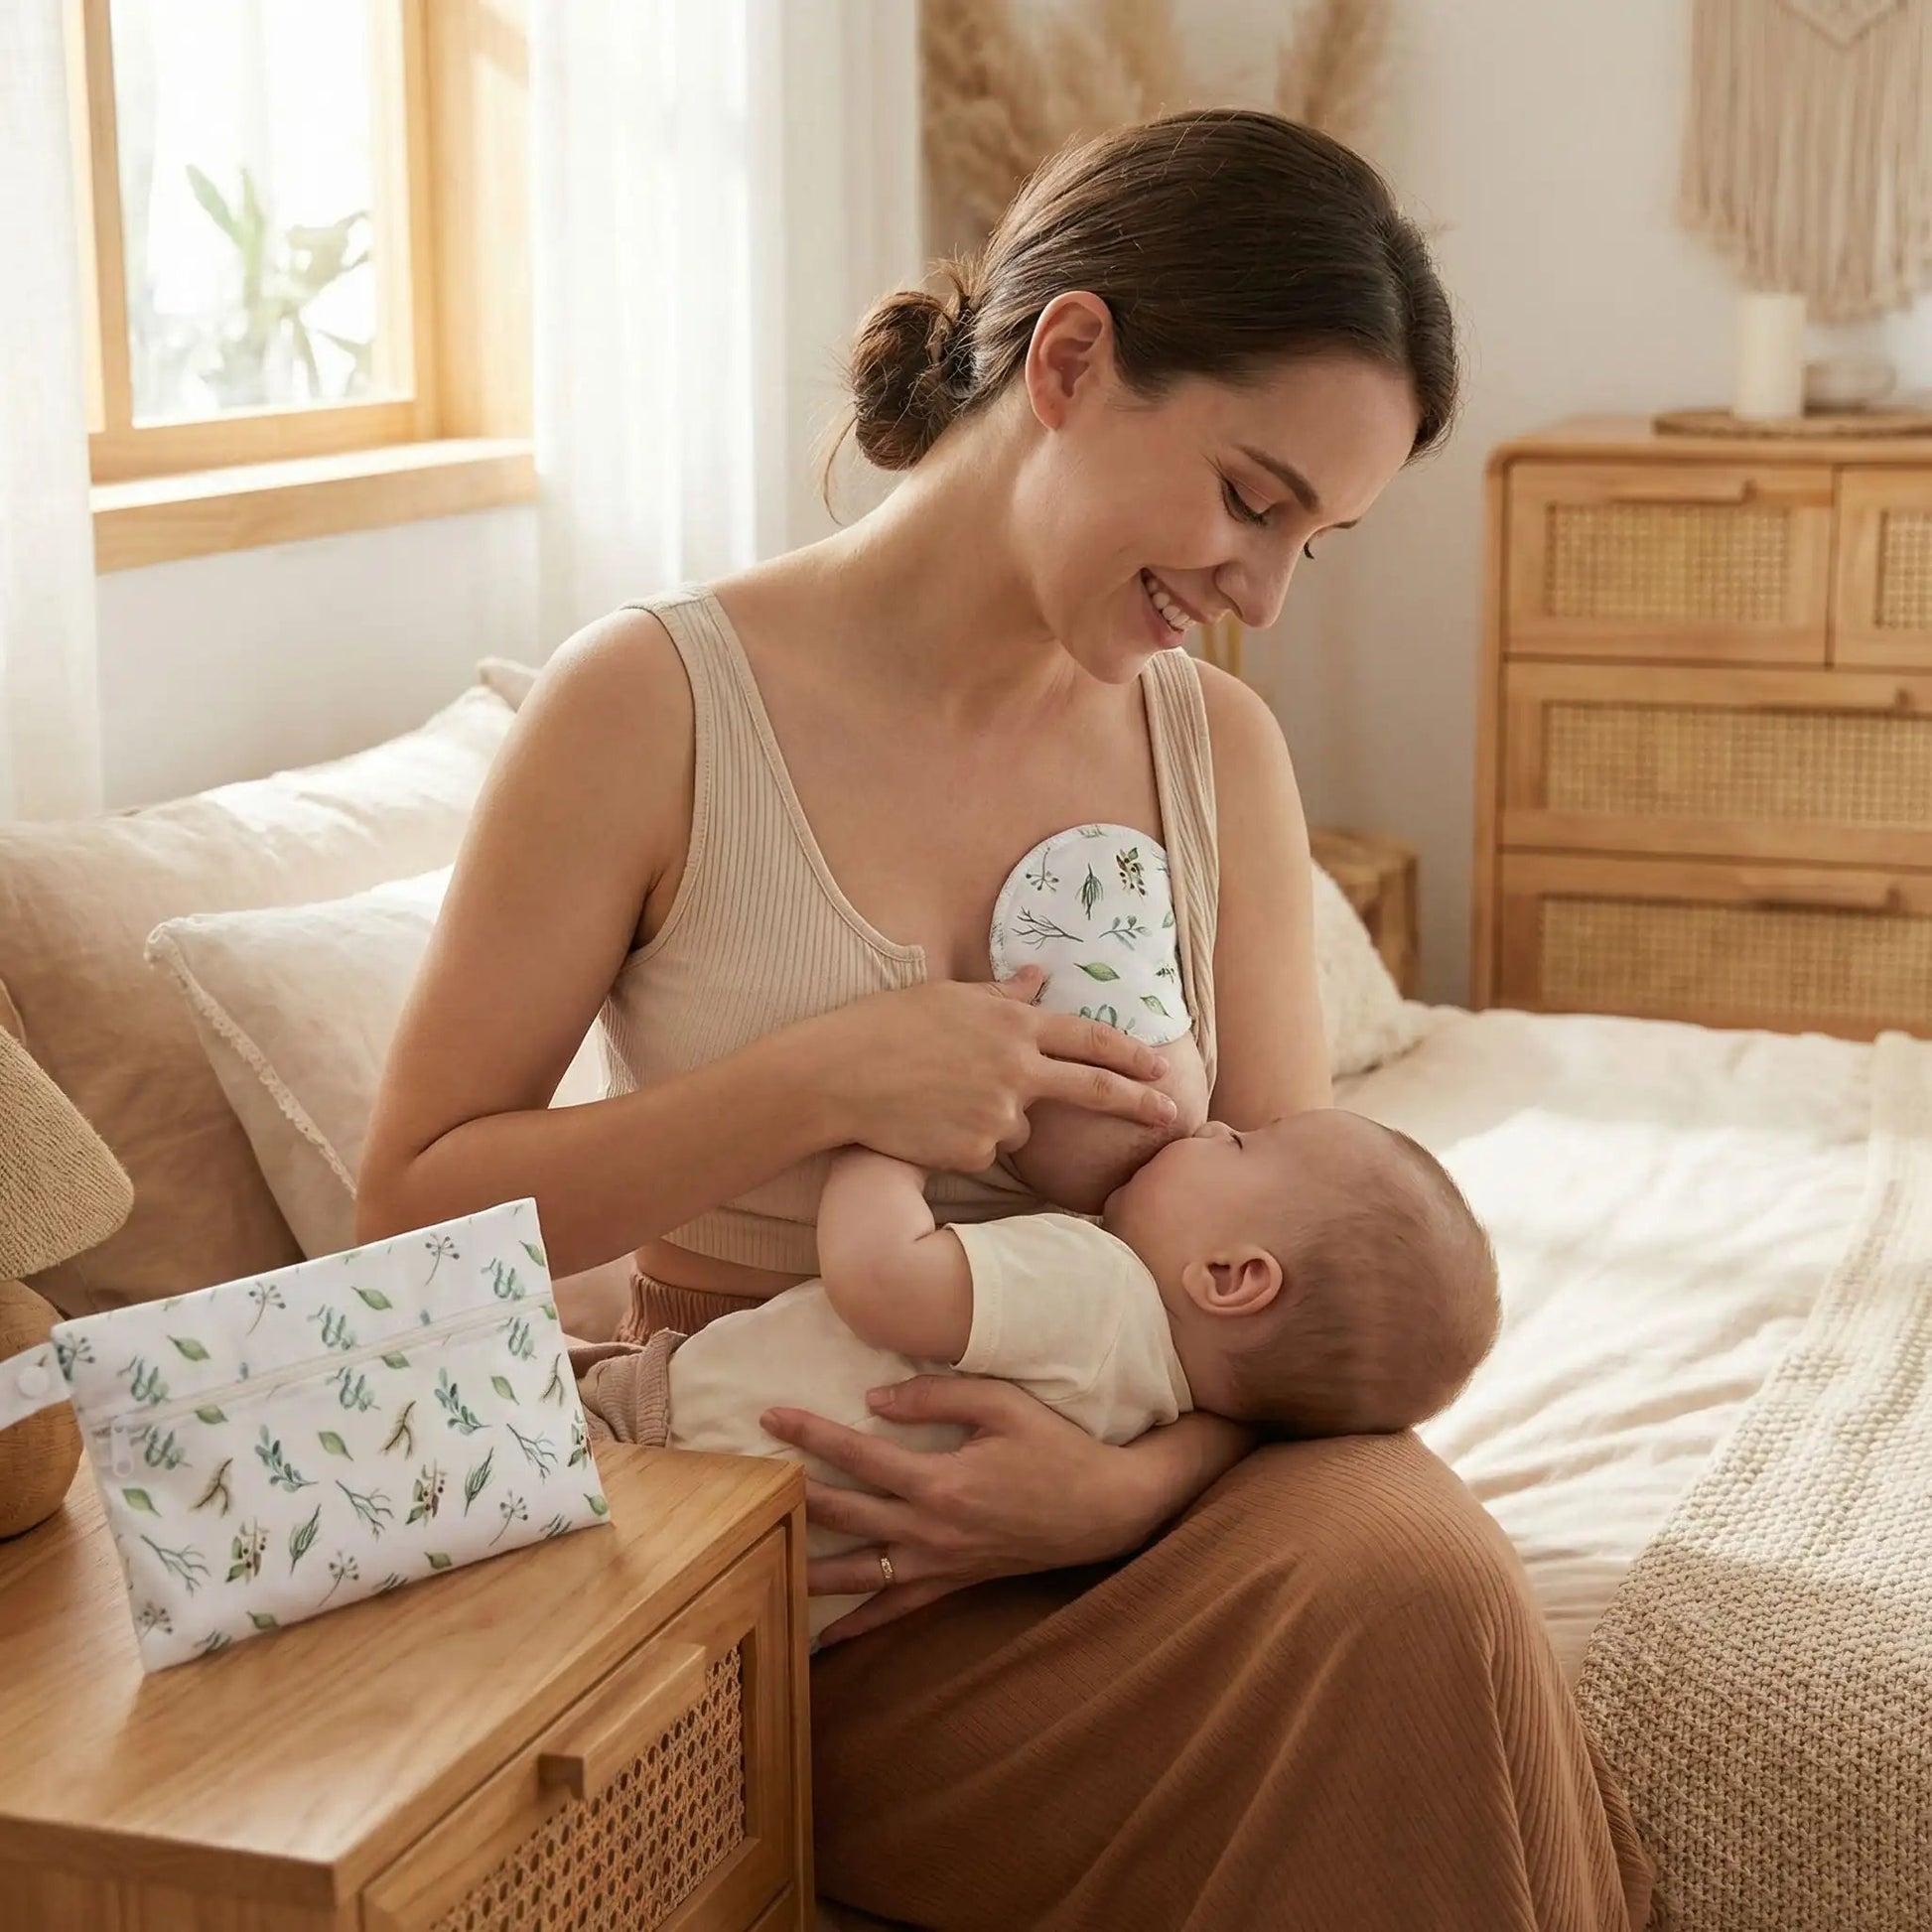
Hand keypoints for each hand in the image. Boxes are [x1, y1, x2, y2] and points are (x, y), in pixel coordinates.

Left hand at [760, 1375, 1164, 1644]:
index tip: (770, 1416)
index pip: (858, 1455)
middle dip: (792, 1491)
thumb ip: (936, 1396)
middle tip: (747, 1474)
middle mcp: (931, 1529)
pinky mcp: (953, 1583)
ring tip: (759, 1554)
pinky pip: (894, 1610)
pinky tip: (820, 1637)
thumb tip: (875, 1398)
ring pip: (856, 1571)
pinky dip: (855, 1626)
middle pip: (844, 1513)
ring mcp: (940, 1563)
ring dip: (806, 1563)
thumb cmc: (1057, 1447)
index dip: (809, 1433)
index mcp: (940, 1481)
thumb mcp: (1002, 1404)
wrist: (1106, 1508)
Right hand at [814, 966, 1176, 1173]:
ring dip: (997, 1117)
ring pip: (1020, 1126)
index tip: (1159, 1065)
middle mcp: (1017, 1070)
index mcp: (1014, 1025)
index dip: (1130, 1053)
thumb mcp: (948, 995)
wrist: (840, 1075)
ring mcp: (998, 1114)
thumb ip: (1002, 994)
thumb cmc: (887, 1025)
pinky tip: (928, 1122)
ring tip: (942, 1097)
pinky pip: (985, 1150)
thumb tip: (1037, 976)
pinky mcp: (975, 1150)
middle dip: (1139, 1102)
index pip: (1089, 1039)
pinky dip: (966, 1140)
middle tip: (1171, 1114)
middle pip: (1094, 1090)